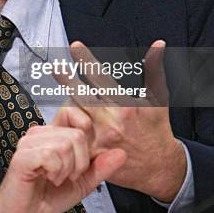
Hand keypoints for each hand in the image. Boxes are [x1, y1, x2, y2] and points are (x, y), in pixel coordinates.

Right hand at [0, 124, 125, 212]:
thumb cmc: (45, 196)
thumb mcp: (82, 183)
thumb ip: (100, 167)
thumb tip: (121, 154)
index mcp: (53, 134)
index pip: (73, 112)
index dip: (85, 131)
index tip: (83, 157)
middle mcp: (40, 133)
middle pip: (77, 135)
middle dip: (79, 162)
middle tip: (67, 175)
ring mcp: (30, 142)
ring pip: (66, 144)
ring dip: (66, 169)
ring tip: (55, 178)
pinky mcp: (23, 155)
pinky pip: (51, 155)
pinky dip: (55, 172)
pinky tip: (47, 178)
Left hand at [53, 40, 186, 202]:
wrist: (159, 167)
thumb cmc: (157, 129)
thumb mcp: (159, 98)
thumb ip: (155, 69)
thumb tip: (158, 45)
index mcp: (125, 106)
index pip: (100, 77)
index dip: (85, 59)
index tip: (75, 46)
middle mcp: (110, 121)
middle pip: (81, 95)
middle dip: (66, 79)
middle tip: (55, 65)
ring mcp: (100, 139)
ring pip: (75, 115)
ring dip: (69, 102)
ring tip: (65, 94)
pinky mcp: (93, 154)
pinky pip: (75, 137)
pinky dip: (69, 125)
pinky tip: (63, 118)